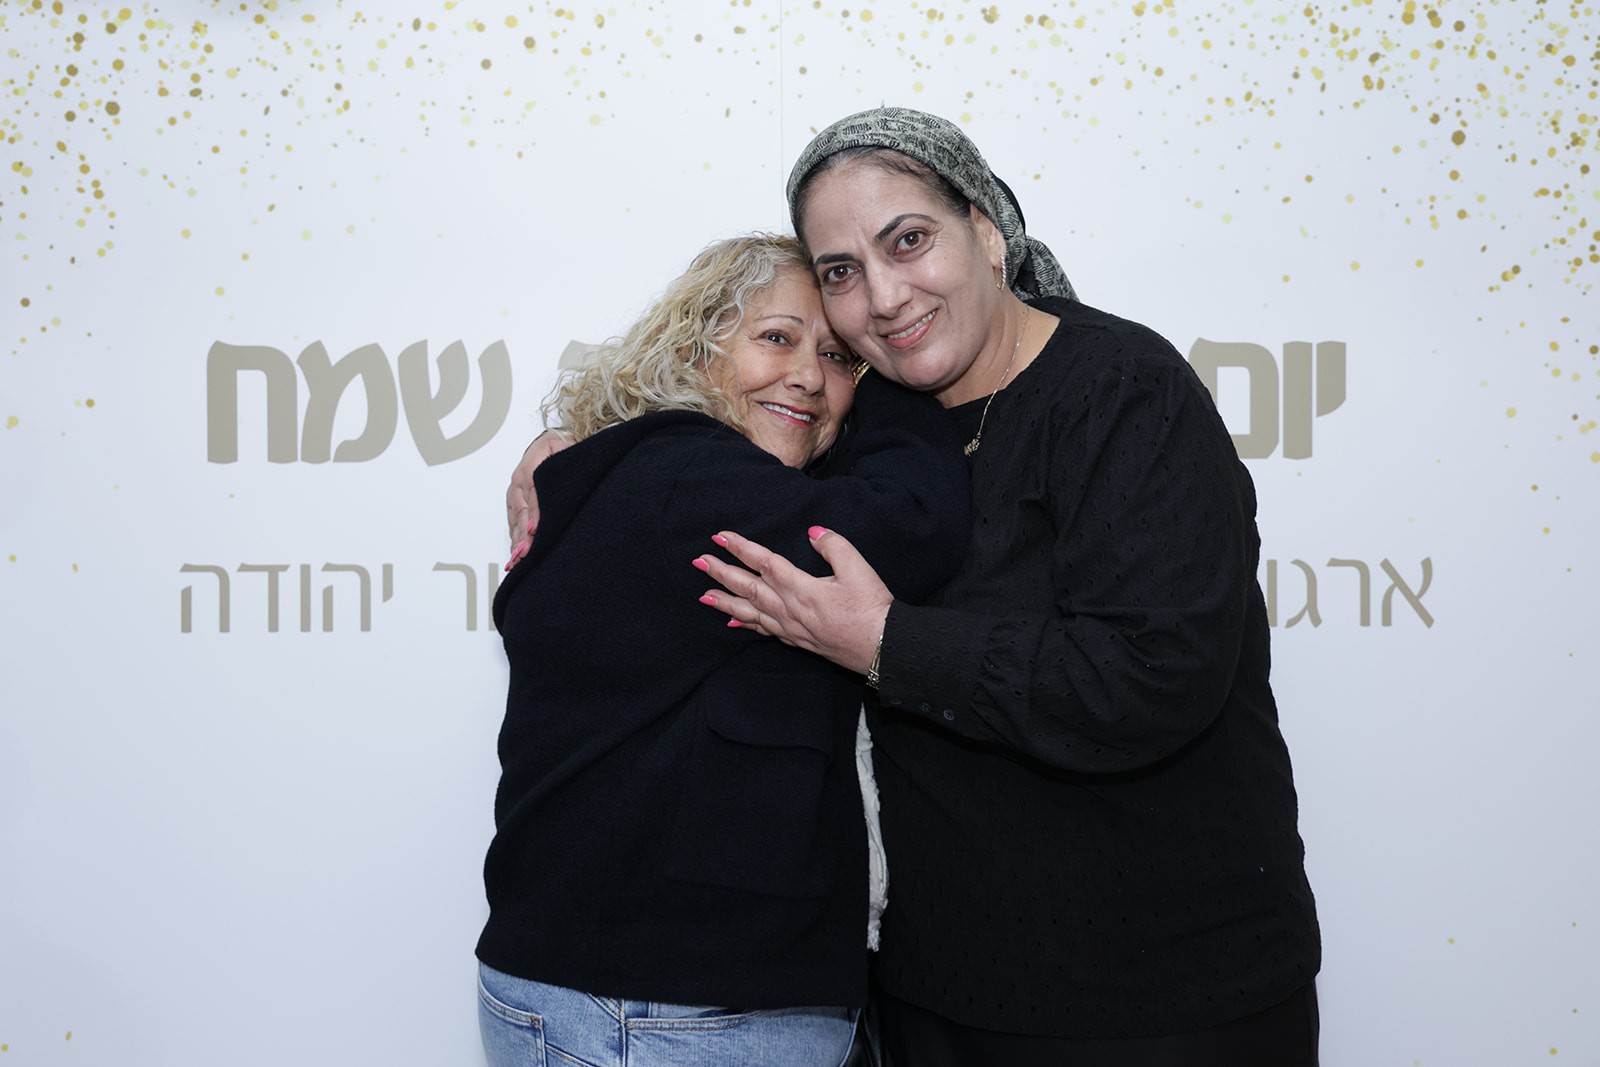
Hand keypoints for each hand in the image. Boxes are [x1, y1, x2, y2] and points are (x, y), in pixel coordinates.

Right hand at [505, 431, 574, 568]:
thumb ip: (560, 467)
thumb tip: (554, 490)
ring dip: (516, 540)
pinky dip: (515, 538)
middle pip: (520, 512)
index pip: (533, 494)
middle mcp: (518, 482)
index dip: (534, 514)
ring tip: (517, 560)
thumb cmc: (561, 447)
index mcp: (530, 468)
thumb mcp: (564, 451)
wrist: (553, 440)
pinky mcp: (514, 502)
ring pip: (515, 520)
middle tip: (524, 554)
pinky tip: (516, 554)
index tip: (535, 530)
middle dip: (522, 535)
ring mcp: (515, 493)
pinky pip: (513, 522)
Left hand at [694, 527, 890, 675]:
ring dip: (725, 601)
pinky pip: (763, 630)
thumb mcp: (858, 569)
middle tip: (699, 562)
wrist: (881, 647)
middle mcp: (790, 609)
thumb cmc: (871, 608)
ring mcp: (791, 627)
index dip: (741, 548)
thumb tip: (813, 532)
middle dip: (722, 573)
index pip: (764, 563)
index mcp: (802, 588)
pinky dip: (745, 624)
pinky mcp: (797, 639)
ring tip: (703, 595)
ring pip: (750, 612)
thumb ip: (834, 546)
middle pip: (749, 587)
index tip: (720, 537)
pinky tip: (732, 621)